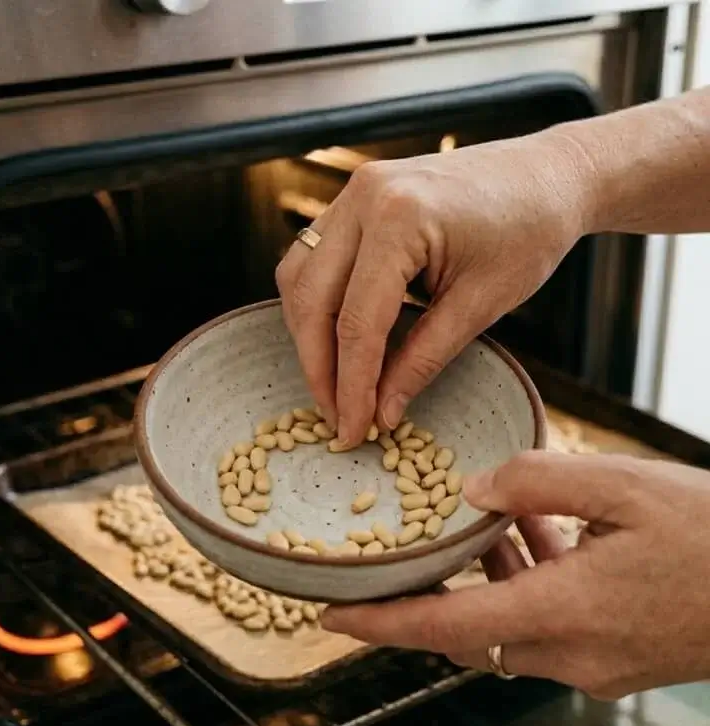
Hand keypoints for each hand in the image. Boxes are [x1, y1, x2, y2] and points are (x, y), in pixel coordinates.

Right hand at [275, 133, 590, 443]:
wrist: (547, 176)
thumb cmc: (529, 233)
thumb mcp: (481, 305)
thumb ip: (423, 359)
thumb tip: (382, 411)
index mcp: (399, 219)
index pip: (358, 321)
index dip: (352, 385)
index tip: (352, 430)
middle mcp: (363, 197)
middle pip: (312, 300)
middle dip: (319, 367)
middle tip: (335, 416)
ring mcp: (353, 192)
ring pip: (298, 277)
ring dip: (308, 335)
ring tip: (333, 383)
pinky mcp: (354, 197)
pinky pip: (312, 257)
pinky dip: (315, 303)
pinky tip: (333, 336)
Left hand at [321, 451, 709, 699]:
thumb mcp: (623, 486)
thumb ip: (535, 481)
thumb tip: (474, 490)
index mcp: (562, 613)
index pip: (443, 628)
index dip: (380, 623)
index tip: (331, 613)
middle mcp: (570, 652)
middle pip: (467, 631)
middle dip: (429, 595)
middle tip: (402, 554)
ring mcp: (594, 663)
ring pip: (507, 626)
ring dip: (485, 582)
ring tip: (481, 525)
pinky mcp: (615, 659)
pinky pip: (547, 626)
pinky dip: (527, 586)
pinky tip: (539, 537)